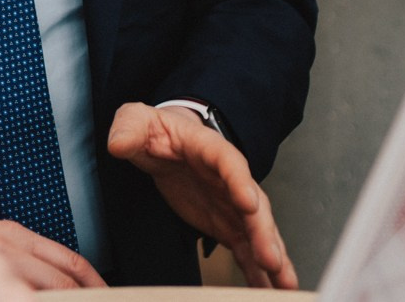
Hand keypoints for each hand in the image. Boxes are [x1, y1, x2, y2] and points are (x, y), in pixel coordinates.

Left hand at [107, 103, 295, 288]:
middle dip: (264, 233)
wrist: (167, 143)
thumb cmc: (156, 130)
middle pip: (254, 206)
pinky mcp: (227, 226)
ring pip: (259, 233)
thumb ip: (129, 128)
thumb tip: (118, 143)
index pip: (230, 164)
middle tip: (271, 259)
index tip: (249, 203)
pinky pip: (247, 251)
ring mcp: (233, 205)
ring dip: (273, 259)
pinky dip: (260, 272)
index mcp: (210, 149)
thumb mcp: (136, 120)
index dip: (240, 182)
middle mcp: (230, 179)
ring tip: (285, 287)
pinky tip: (271, 292)